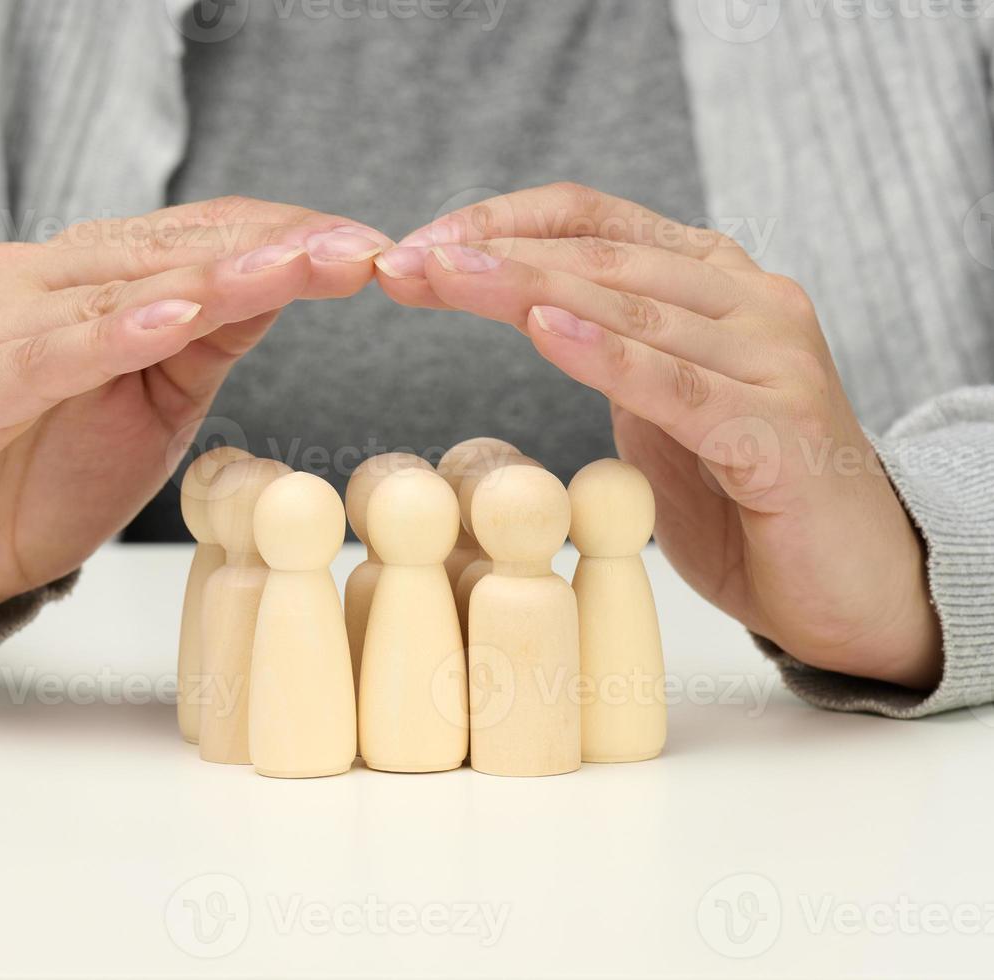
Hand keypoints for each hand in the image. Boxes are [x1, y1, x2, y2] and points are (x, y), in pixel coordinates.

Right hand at [0, 197, 387, 637]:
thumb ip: (206, 341)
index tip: (369, 249)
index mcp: (91, 281)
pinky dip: (110, 336)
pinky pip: (46, 357)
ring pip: (118, 292)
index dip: (287, 238)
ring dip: (213, 278)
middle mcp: (40, 282)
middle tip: (359, 249)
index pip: (201, 237)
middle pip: (171, 250)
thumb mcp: (154, 404)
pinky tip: (172, 319)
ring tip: (291, 266)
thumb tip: (284, 280)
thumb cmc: (42, 476)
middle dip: (273, 250)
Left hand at [376, 182, 941, 690]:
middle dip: (489, 254)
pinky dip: (606, 355)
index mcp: (716, 283)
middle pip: (600, 256)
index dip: (501, 222)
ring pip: (629, 307)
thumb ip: (613, 351)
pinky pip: (675, 384)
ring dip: (523, 289)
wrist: (851, 583)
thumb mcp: (664, 406)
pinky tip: (543, 329)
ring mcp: (772, 359)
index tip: (419, 245)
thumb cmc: (748, 496)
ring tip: (443, 275)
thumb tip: (523, 310)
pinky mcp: (779, 429)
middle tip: (402, 261)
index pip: (595, 221)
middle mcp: (751, 302)